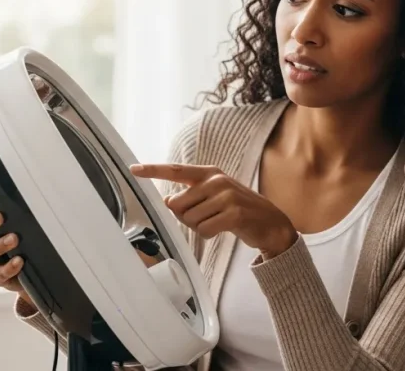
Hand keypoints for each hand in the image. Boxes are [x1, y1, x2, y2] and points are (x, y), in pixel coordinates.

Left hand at [130, 164, 298, 258]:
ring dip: (200, 227)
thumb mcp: (215, 196)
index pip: (175, 170)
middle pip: (178, 204)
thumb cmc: (238, 210)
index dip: (153, 170)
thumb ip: (191, 196)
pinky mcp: (233, 213)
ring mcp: (226, 196)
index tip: (133, 169)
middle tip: (207, 217)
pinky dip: (210, 234)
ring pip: (190, 219)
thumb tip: (168, 200)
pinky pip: (204, 229)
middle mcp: (217, 180)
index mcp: (210, 173)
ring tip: (218, 222)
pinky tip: (223, 229)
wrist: (271, 222)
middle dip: (187, 217)